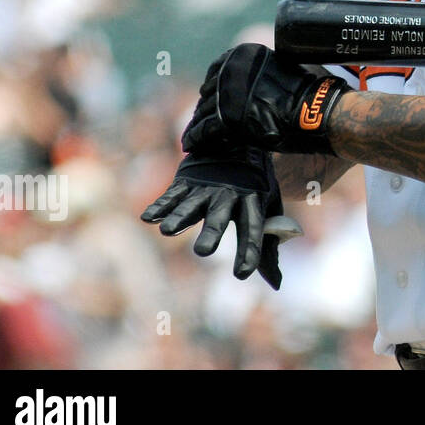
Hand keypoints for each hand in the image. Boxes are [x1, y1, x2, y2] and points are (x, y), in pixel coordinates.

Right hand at [140, 147, 297, 287]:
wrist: (239, 140)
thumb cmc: (255, 185)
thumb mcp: (268, 208)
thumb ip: (269, 246)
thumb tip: (276, 283)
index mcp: (253, 200)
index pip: (253, 228)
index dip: (249, 250)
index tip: (243, 274)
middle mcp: (229, 194)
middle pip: (219, 217)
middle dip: (212, 233)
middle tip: (204, 252)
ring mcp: (206, 187)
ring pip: (191, 205)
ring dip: (179, 217)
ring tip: (167, 231)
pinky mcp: (187, 181)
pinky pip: (172, 195)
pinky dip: (160, 206)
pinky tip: (148, 218)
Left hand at [182, 43, 350, 155]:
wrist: (319, 111)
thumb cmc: (307, 93)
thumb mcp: (281, 68)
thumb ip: (261, 72)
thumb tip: (250, 82)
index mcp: (243, 55)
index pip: (216, 71)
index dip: (213, 88)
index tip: (210, 100)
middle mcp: (231, 71)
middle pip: (209, 93)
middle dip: (204, 108)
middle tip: (200, 120)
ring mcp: (228, 94)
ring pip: (203, 112)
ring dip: (198, 124)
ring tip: (193, 136)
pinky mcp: (227, 119)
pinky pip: (204, 130)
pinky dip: (195, 138)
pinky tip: (190, 145)